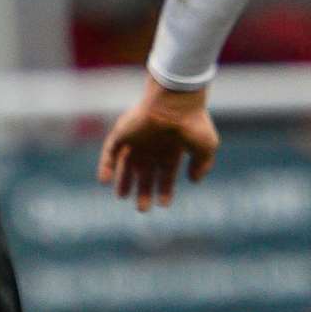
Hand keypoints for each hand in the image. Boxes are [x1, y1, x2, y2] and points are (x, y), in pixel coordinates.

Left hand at [97, 75, 219, 211]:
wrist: (175, 103)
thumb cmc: (192, 123)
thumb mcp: (206, 147)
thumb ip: (202, 165)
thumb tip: (193, 180)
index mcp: (172, 148)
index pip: (166, 172)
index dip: (165, 188)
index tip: (163, 204)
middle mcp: (153, 144)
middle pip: (145, 171)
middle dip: (143, 189)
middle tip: (142, 209)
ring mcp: (137, 138)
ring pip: (127, 163)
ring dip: (123, 180)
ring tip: (122, 197)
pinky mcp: (123, 132)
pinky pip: (110, 151)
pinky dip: (106, 165)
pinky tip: (104, 181)